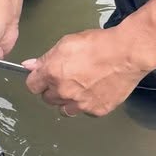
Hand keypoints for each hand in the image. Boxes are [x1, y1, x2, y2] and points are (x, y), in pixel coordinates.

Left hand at [25, 27, 151, 117]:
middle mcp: (64, 92)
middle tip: (66, 78)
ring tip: (79, 87)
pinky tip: (94, 91)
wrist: (126, 54)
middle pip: (48, 98)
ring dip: (67, 100)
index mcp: (52, 73)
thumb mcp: (66, 43)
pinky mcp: (97, 110)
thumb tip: (29, 66)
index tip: (43, 77)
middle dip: (53, 89)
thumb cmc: (98, 44)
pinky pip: (85, 111)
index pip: (32, 86)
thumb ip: (46, 57)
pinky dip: (87, 104)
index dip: (38, 80)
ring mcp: (80, 104)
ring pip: (64, 109)